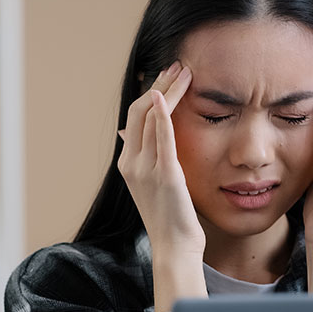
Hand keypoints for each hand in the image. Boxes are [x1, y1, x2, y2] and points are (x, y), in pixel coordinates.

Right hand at [117, 62, 205, 255]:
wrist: (175, 246)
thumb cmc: (171, 216)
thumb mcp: (154, 184)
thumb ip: (147, 157)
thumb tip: (130, 132)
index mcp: (128, 163)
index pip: (136, 117)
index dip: (151, 92)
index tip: (168, 76)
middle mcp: (131, 163)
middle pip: (140, 111)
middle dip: (159, 84)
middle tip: (178, 66)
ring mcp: (145, 169)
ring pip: (150, 118)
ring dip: (167, 91)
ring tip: (184, 72)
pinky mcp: (164, 175)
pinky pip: (161, 138)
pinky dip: (162, 114)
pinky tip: (166, 95)